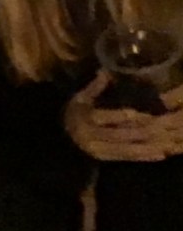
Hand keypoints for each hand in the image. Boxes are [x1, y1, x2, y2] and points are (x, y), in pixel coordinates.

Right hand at [65, 71, 182, 161]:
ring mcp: (101, 150)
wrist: (60, 140)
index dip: (126, 116)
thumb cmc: (73, 114)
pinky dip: (145, 156)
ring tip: (170, 142)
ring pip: (129, 148)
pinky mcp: (107, 159)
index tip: (146, 114)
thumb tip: (105, 71)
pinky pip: (128, 158)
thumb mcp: (79, 99)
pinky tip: (161, 154)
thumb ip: (93, 88)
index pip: (107, 118)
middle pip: (123, 134)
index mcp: (87, 119)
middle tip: (168, 126)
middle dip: (146, 131)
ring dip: (151, 145)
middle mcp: (94, 137)